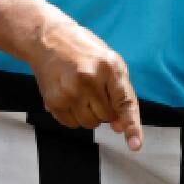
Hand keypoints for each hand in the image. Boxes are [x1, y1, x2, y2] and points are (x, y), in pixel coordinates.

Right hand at [27, 16, 143, 150]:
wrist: (48, 39)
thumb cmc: (82, 49)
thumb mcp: (109, 62)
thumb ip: (120, 93)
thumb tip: (120, 126)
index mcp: (109, 66)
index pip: (124, 102)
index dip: (132, 126)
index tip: (135, 145)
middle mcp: (89, 79)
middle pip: (107, 117)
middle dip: (105, 109)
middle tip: (95, 91)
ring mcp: (70, 91)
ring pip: (90, 124)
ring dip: (89, 114)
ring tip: (81, 92)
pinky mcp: (54, 101)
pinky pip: (72, 124)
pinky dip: (74, 116)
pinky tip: (69, 96)